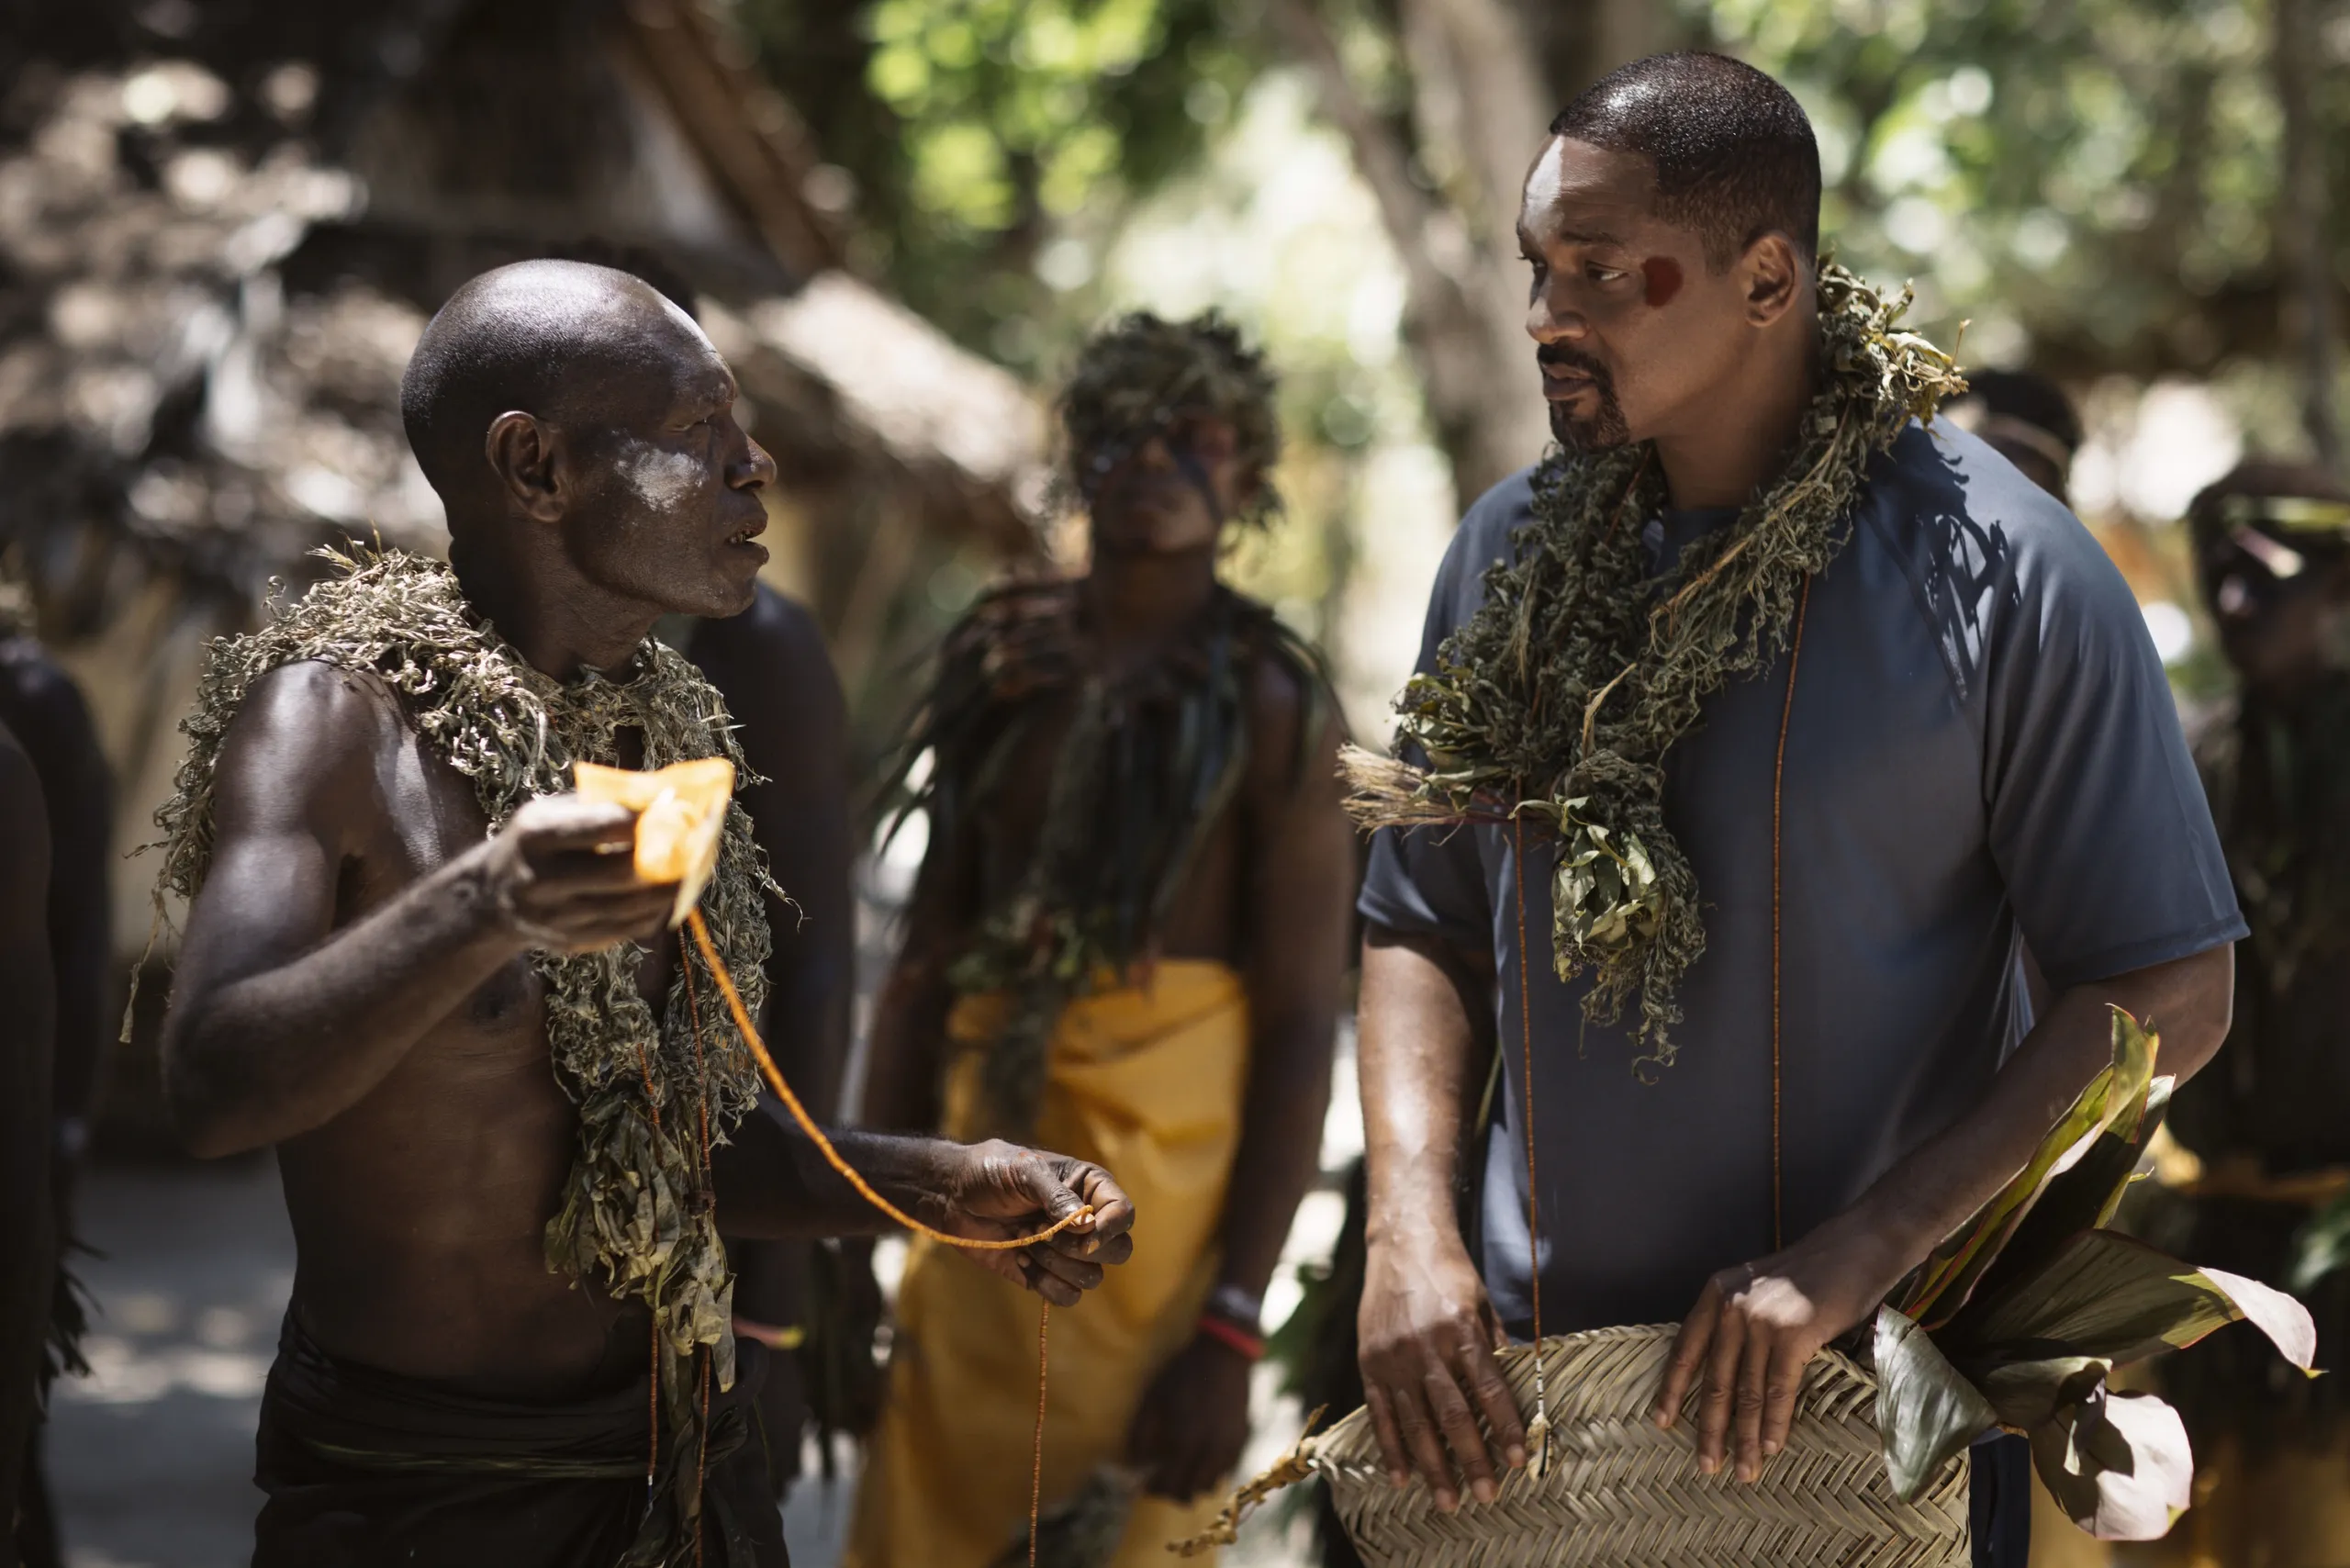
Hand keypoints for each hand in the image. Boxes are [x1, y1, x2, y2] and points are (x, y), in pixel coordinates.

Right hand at [479, 795, 677, 953]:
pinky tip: (670, 890)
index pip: (607, 825)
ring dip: (673, 886)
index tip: (679, 807)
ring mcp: (555, 918)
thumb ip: (606, 802)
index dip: (651, 817)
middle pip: (625, 872)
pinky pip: (631, 928)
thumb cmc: (540, 840)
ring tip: (694, 865)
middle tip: (699, 842)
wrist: (492, 896)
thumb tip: (672, 795)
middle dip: (670, 857)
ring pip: (635, 907)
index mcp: (537, 835)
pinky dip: (658, 909)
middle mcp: (542, 880)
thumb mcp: (556, 810)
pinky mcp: (572, 943)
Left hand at [930, 1140, 1136, 1306]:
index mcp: (1090, 1188)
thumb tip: (1086, 1226)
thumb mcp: (1024, 1171)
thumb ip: (1057, 1197)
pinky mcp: (1047, 1275)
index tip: (1083, 1233)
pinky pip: (1067, 1296)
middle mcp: (1087, 1222)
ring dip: (1056, 1263)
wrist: (952, 1197)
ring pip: (1092, 1277)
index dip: (1110, 1228)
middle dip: (1080, 1248)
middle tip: (1043, 1230)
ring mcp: (1068, 1251)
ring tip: (1025, 1239)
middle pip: (1118, 1251)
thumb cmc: (990, 1171)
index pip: (1123, 1214)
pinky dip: (1043, 1283)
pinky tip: (1017, 1258)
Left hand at [1128, 1332, 1253, 1500]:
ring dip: (1193, 1482)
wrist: (1223, 1354)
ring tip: (1181, 1466)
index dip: (1153, 1489)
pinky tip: (1199, 1453)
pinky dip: (1210, 1470)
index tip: (1144, 1482)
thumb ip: (1140, 1435)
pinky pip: (1225, 1470)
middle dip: (1172, 1491)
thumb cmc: (1182, 1374)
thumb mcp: (1153, 1399)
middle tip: (1160, 1477)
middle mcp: (1211, 1450)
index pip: (1169, 1486)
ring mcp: (1230, 1447)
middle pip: (1190, 1494)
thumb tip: (1135, 1464)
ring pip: (1210, 1486)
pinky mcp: (1242, 1440)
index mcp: (1185, 1441)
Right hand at [1357, 1228, 1524, 1512]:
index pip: (1487, 1389)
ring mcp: (1394, 1356)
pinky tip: (1401, 1477)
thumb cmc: (1451, 1273)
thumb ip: (1496, 1348)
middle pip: (1452, 1414)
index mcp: (1460, 1329)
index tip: (1518, 1460)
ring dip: (1433, 1466)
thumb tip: (1517, 1392)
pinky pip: (1381, 1412)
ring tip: (1448, 1502)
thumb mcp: (1482, 1304)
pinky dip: (1391, 1447)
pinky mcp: (1370, 1361)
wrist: (1402, 1242)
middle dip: (1472, 1458)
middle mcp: (1425, 1345)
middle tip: (1486, 1495)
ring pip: (1416, 1422)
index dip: (1504, 1427)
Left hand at [1651, 1219, 1909, 1482]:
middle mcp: (1730, 1306)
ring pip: (1747, 1391)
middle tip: (1707, 1465)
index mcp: (1715, 1293)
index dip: (1673, 1389)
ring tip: (1743, 1470)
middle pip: (1714, 1379)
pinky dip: (1774, 1423)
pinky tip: (1771, 1448)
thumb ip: (1739, 1322)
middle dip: (1710, 1428)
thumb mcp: (1759, 1290)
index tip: (1661, 1422)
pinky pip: (1778, 1388)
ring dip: (1745, 1437)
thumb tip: (1727, 1375)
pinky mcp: (1792, 1334)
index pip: (1685, 1349)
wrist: (1855, 1247)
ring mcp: (1760, 1320)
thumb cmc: (1812, 1273)